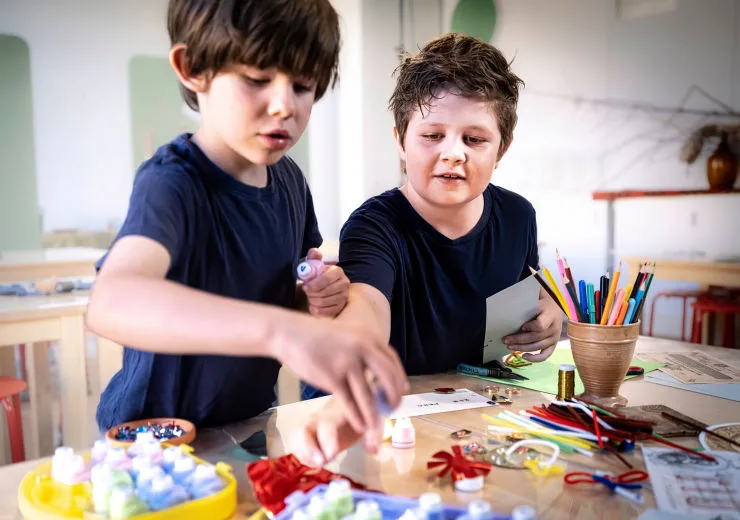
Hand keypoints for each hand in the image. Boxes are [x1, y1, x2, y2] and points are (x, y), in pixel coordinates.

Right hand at [273, 314, 407, 434]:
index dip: (399, 377)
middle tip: (393, 408)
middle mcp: (361, 349)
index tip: (403, 389)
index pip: (391, 360)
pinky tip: (360, 427)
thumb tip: (375, 365)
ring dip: (374, 415)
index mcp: (367, 336)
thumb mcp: (346, 333)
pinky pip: (349, 402)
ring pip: (367, 396)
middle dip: (393, 396)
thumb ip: (361, 347)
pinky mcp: (331, 378)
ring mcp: (347, 363)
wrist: (289, 333)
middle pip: (387, 377)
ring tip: (376, 428)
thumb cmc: (315, 334)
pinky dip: (357, 417)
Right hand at [289, 398, 374, 466]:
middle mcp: (319, 417)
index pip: (327, 425)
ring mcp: (311, 424)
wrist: (354, 400)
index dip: (326, 440)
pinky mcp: (307, 432)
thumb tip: (373, 451)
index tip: (330, 455)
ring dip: (302, 453)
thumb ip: (373, 435)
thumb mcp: (373, 421)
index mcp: (337, 414)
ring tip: (318, 463)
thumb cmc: (362, 413)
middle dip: (307, 449)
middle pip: (302, 430)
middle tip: (320, 463)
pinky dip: (301, 454)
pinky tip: (315, 462)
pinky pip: (295, 442)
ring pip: (295, 436)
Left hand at [301, 249, 349, 317]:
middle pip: (325, 292)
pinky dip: (315, 309)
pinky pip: (325, 312)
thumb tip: (314, 252)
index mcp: (338, 271)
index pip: (327, 279)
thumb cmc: (316, 276)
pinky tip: (313, 305)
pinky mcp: (340, 308)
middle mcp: (344, 284)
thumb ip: (313, 257)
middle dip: (312, 293)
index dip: (314, 284)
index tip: (304, 287)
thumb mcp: (314, 265)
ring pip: (324, 302)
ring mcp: (344, 297)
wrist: (321, 289)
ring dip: (312, 301)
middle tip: (306, 292)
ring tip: (310, 297)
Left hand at [502, 290, 562, 361]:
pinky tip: (524, 356)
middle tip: (505, 339)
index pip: (541, 325)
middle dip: (519, 339)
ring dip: (522, 348)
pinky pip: (545, 355)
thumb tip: (509, 306)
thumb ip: (527, 304)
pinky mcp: (553, 344)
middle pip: (536, 337)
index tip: (521, 326)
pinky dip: (535, 359)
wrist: (555, 306)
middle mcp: (554, 328)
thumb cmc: (542, 302)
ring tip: (509, 346)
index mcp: (550, 315)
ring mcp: (554, 337)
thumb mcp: (536, 299)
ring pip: (538, 347)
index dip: (530, 327)